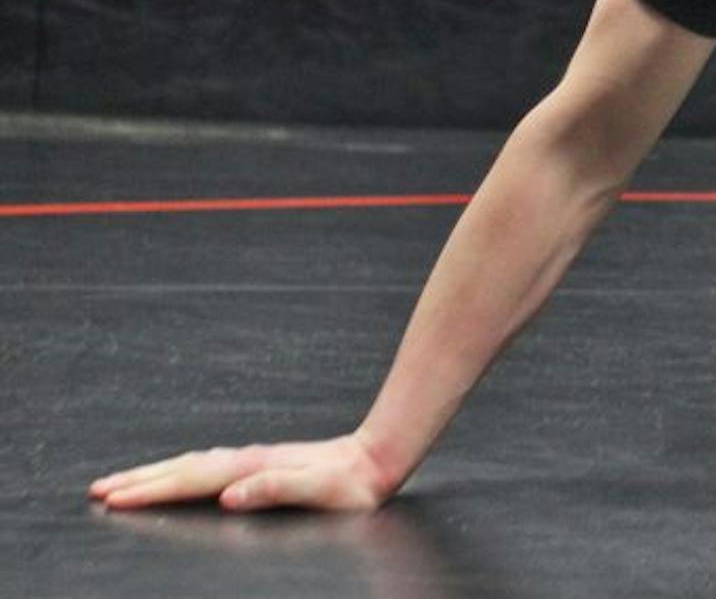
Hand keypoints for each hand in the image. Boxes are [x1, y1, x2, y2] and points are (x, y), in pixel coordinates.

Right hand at [90, 433, 395, 512]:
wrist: (376, 458)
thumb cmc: (350, 483)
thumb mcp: (318, 489)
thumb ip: (275, 489)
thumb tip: (229, 494)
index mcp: (252, 467)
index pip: (191, 481)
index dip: (151, 491)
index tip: (114, 499)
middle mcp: (246, 458)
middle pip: (181, 468)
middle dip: (138, 479)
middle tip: (96, 490)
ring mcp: (251, 458)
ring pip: (190, 464)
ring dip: (154, 473)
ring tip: (120, 482)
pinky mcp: (258, 462)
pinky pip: (206, 465)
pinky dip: (179, 469)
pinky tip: (175, 472)